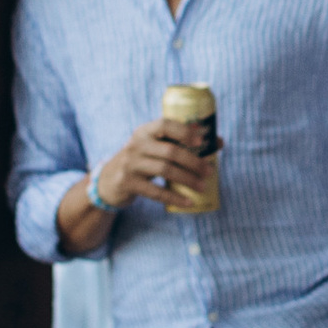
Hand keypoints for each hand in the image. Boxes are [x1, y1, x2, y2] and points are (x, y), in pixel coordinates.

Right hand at [95, 117, 213, 214]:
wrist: (109, 180)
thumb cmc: (141, 160)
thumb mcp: (153, 147)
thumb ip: (179, 143)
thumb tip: (218, 141)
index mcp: (144, 131)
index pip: (165, 125)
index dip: (185, 131)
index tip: (202, 140)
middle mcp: (136, 145)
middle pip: (170, 151)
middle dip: (193, 161)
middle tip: (209, 171)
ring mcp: (130, 164)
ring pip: (165, 170)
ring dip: (187, 179)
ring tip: (202, 186)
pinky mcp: (128, 183)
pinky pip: (155, 191)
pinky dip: (174, 198)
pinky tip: (189, 202)